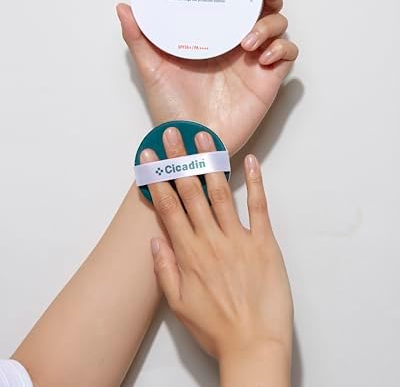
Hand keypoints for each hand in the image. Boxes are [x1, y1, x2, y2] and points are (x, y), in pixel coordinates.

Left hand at [117, 0, 297, 155]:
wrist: (190, 141)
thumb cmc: (172, 108)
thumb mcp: (152, 68)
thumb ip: (139, 38)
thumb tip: (124, 7)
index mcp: (214, 36)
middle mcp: (237, 44)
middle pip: (264, 6)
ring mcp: (254, 61)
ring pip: (279, 26)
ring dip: (270, 24)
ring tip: (247, 40)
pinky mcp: (267, 80)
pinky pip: (287, 55)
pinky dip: (280, 49)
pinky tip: (261, 57)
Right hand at [140, 127, 292, 384]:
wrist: (255, 345)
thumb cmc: (215, 328)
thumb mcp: (178, 305)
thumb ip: (165, 270)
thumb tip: (155, 239)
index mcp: (189, 254)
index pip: (168, 208)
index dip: (158, 180)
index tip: (149, 158)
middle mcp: (210, 240)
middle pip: (191, 192)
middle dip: (179, 161)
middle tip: (172, 134)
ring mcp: (239, 239)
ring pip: (220, 193)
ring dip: (210, 163)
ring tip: (203, 138)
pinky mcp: (264, 242)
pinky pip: (258, 207)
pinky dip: (255, 182)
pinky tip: (250, 161)